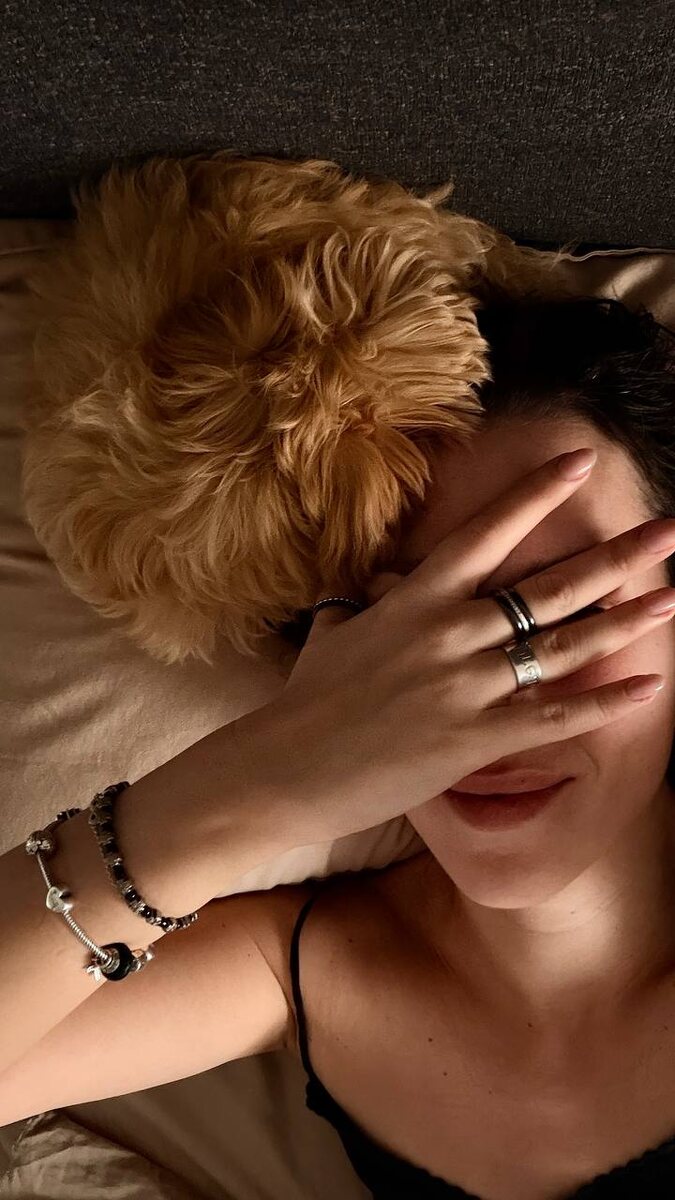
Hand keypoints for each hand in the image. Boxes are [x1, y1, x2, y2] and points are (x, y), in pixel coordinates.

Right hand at [233, 448, 674, 843]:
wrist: (283, 769)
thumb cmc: (306, 702)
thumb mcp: (336, 634)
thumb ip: (368, 605)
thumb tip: (379, 589)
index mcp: (416, 597)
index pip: (487, 532)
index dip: (538, 494)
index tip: (582, 462)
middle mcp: (449, 631)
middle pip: (548, 585)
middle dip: (615, 556)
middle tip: (668, 530)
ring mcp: (465, 684)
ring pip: (561, 646)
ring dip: (623, 621)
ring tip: (671, 597)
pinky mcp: (473, 739)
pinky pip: (552, 717)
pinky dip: (603, 703)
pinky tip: (647, 687)